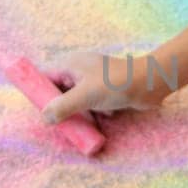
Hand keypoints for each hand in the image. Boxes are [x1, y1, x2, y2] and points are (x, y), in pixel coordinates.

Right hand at [39, 50, 164, 123]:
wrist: (150, 83)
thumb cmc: (116, 84)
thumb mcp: (85, 96)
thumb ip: (62, 107)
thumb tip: (44, 118)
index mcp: (71, 64)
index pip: (46, 76)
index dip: (38, 91)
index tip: (38, 110)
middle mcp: (80, 70)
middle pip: (60, 91)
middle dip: (61, 107)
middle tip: (60, 122)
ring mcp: (95, 80)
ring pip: (78, 100)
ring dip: (82, 112)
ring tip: (87, 119)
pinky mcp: (107, 91)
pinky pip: (94, 104)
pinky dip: (97, 111)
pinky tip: (108, 114)